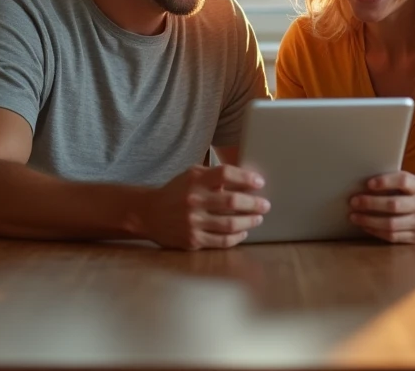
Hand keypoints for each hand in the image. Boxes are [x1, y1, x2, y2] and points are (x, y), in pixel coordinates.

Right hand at [143, 164, 269, 249]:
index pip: (225, 174)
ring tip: (258, 218)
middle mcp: (194, 201)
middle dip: (254, 203)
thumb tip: (245, 180)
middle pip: (232, 201)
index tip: (259, 182)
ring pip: (230, 224)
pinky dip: (237, 237)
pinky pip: (222, 241)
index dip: (246, 178)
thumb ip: (214, 176)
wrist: (148, 214)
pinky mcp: (193, 240)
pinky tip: (243, 232)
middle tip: (266, 204)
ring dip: (249, 221)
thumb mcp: (191, 176)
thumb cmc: (176, 192)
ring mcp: (193, 222)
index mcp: (195, 181)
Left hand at [349, 171, 414, 243]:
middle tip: (354, 201)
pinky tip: (365, 226)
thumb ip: (398, 181)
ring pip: (391, 224)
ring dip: (369, 221)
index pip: (403, 181)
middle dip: (370, 203)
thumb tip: (367, 183)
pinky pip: (393, 237)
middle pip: (394, 205)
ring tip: (354, 216)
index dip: (385, 182)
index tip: (368, 183)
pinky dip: (375, 231)